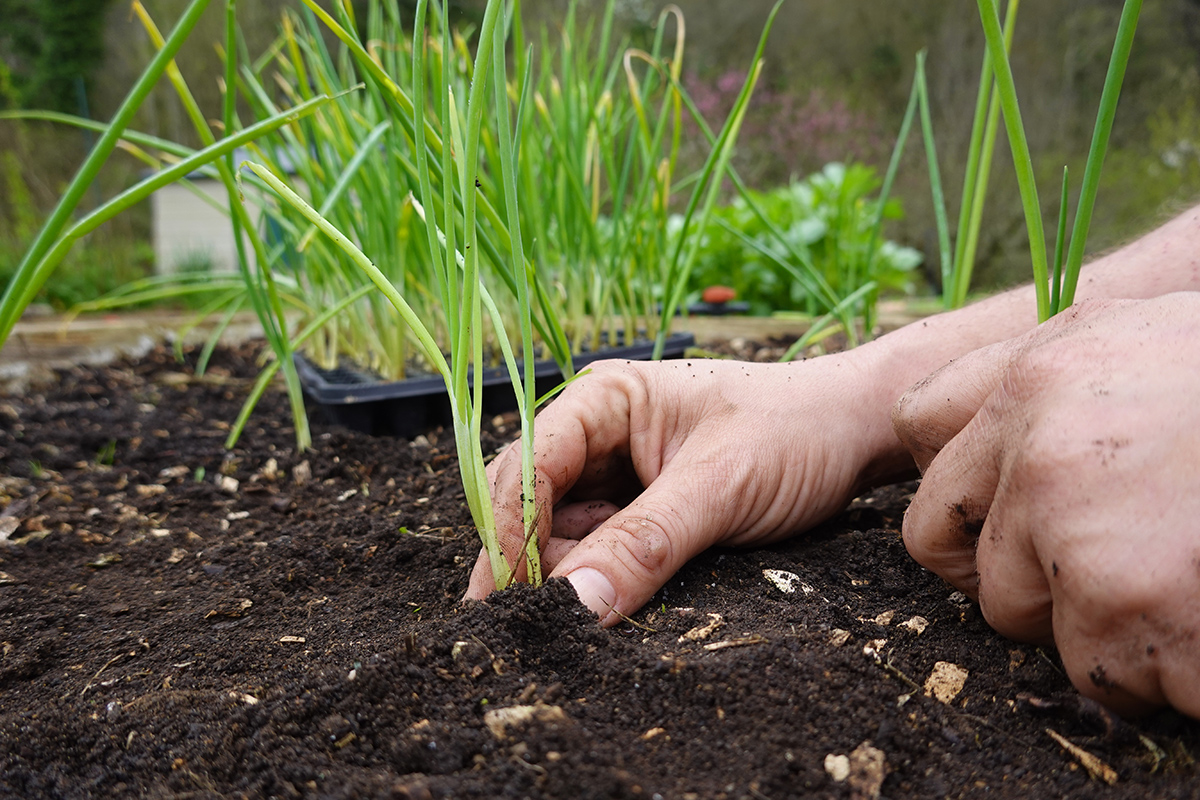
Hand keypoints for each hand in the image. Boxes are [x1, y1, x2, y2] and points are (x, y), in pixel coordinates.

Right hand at [464, 351, 906, 624]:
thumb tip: (572, 605)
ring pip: (560, 534)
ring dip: (568, 576)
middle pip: (530, 502)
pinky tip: (612, 604)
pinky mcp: (641, 510)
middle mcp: (598, 434)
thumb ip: (645, 544)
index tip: (510, 595)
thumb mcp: (720, 486)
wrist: (856, 432)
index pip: (530, 464)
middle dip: (533, 560)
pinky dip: (601, 580)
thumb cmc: (794, 431)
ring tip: (589, 614)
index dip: (511, 528)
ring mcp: (617, 474)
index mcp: (604, 400)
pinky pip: (599, 550)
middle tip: (543, 623)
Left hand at [893, 295, 1199, 716]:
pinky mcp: (1139, 617)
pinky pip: (1121, 682)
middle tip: (1124, 571)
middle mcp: (1043, 457)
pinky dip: (1175, 673)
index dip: (963, 506)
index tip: (1008, 525)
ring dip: (1117, 635)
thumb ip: (1052, 387)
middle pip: (972, 569)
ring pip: (1047, 636)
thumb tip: (997, 454)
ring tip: (1195, 579)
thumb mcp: (1144, 338)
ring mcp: (1087, 542)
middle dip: (1034, 587)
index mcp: (1039, 379)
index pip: (921, 448)